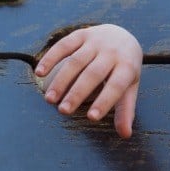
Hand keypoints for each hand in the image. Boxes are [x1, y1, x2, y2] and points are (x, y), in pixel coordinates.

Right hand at [35, 24, 141, 138]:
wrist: (122, 35)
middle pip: (93, 74)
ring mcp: (96, 41)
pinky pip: (64, 45)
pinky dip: (50, 58)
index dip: (105, 101)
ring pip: (76, 61)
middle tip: (63, 111)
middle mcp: (112, 52)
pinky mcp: (81, 34)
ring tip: (50, 100)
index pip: (116, 85)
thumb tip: (125, 135)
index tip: (91, 117)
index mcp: (127, 66)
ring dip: (61, 80)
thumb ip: (126, 109)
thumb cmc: (124, 69)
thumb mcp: (130, 86)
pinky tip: (39, 72)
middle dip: (77, 93)